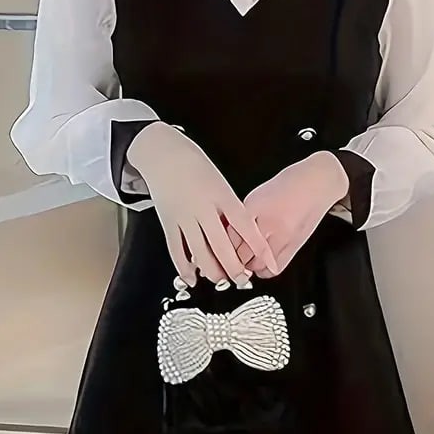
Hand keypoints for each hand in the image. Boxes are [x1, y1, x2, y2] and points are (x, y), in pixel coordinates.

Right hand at [128, 122, 277, 284]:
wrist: (163, 153)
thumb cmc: (196, 167)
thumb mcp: (221, 183)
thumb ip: (231, 209)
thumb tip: (242, 237)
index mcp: (221, 195)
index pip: (245, 226)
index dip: (258, 246)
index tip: (269, 261)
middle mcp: (203, 207)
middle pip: (221, 245)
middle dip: (234, 268)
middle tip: (243, 280)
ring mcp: (184, 216)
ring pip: (199, 252)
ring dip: (212, 271)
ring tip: (222, 280)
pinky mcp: (168, 222)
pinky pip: (176, 250)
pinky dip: (184, 267)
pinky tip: (192, 278)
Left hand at [226, 151, 349, 277]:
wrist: (316, 183)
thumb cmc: (287, 186)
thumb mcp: (256, 196)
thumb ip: (242, 217)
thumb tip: (229, 236)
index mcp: (252, 208)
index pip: (229, 237)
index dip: (222, 248)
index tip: (219, 252)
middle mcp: (266, 224)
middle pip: (240, 254)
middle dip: (233, 261)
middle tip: (229, 262)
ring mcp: (281, 236)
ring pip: (256, 265)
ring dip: (248, 268)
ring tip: (246, 264)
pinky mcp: (294, 245)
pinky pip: (274, 269)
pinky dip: (264, 272)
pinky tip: (262, 267)